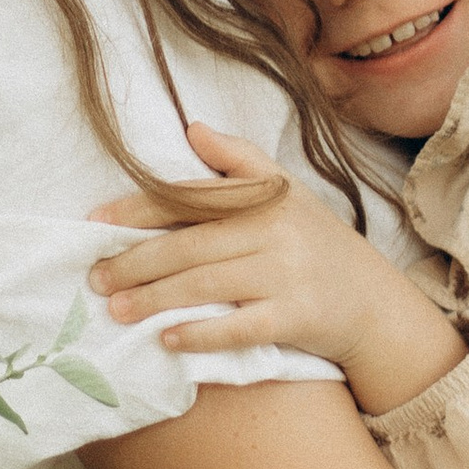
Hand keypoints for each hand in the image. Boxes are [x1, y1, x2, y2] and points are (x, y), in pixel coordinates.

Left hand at [87, 125, 466, 415]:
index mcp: (264, 196)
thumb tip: (192, 128)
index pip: (190, 198)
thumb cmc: (316, 243)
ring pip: (207, 284)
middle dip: (136, 262)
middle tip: (95, 278)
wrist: (373, 302)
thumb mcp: (287, 191)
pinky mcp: (297, 317)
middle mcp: (275, 230)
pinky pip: (241, 326)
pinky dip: (201, 334)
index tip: (96, 224)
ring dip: (155, 299)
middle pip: (190, 244)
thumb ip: (239, 159)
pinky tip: (167, 340)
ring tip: (116, 310)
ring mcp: (287, 274)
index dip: (139, 209)